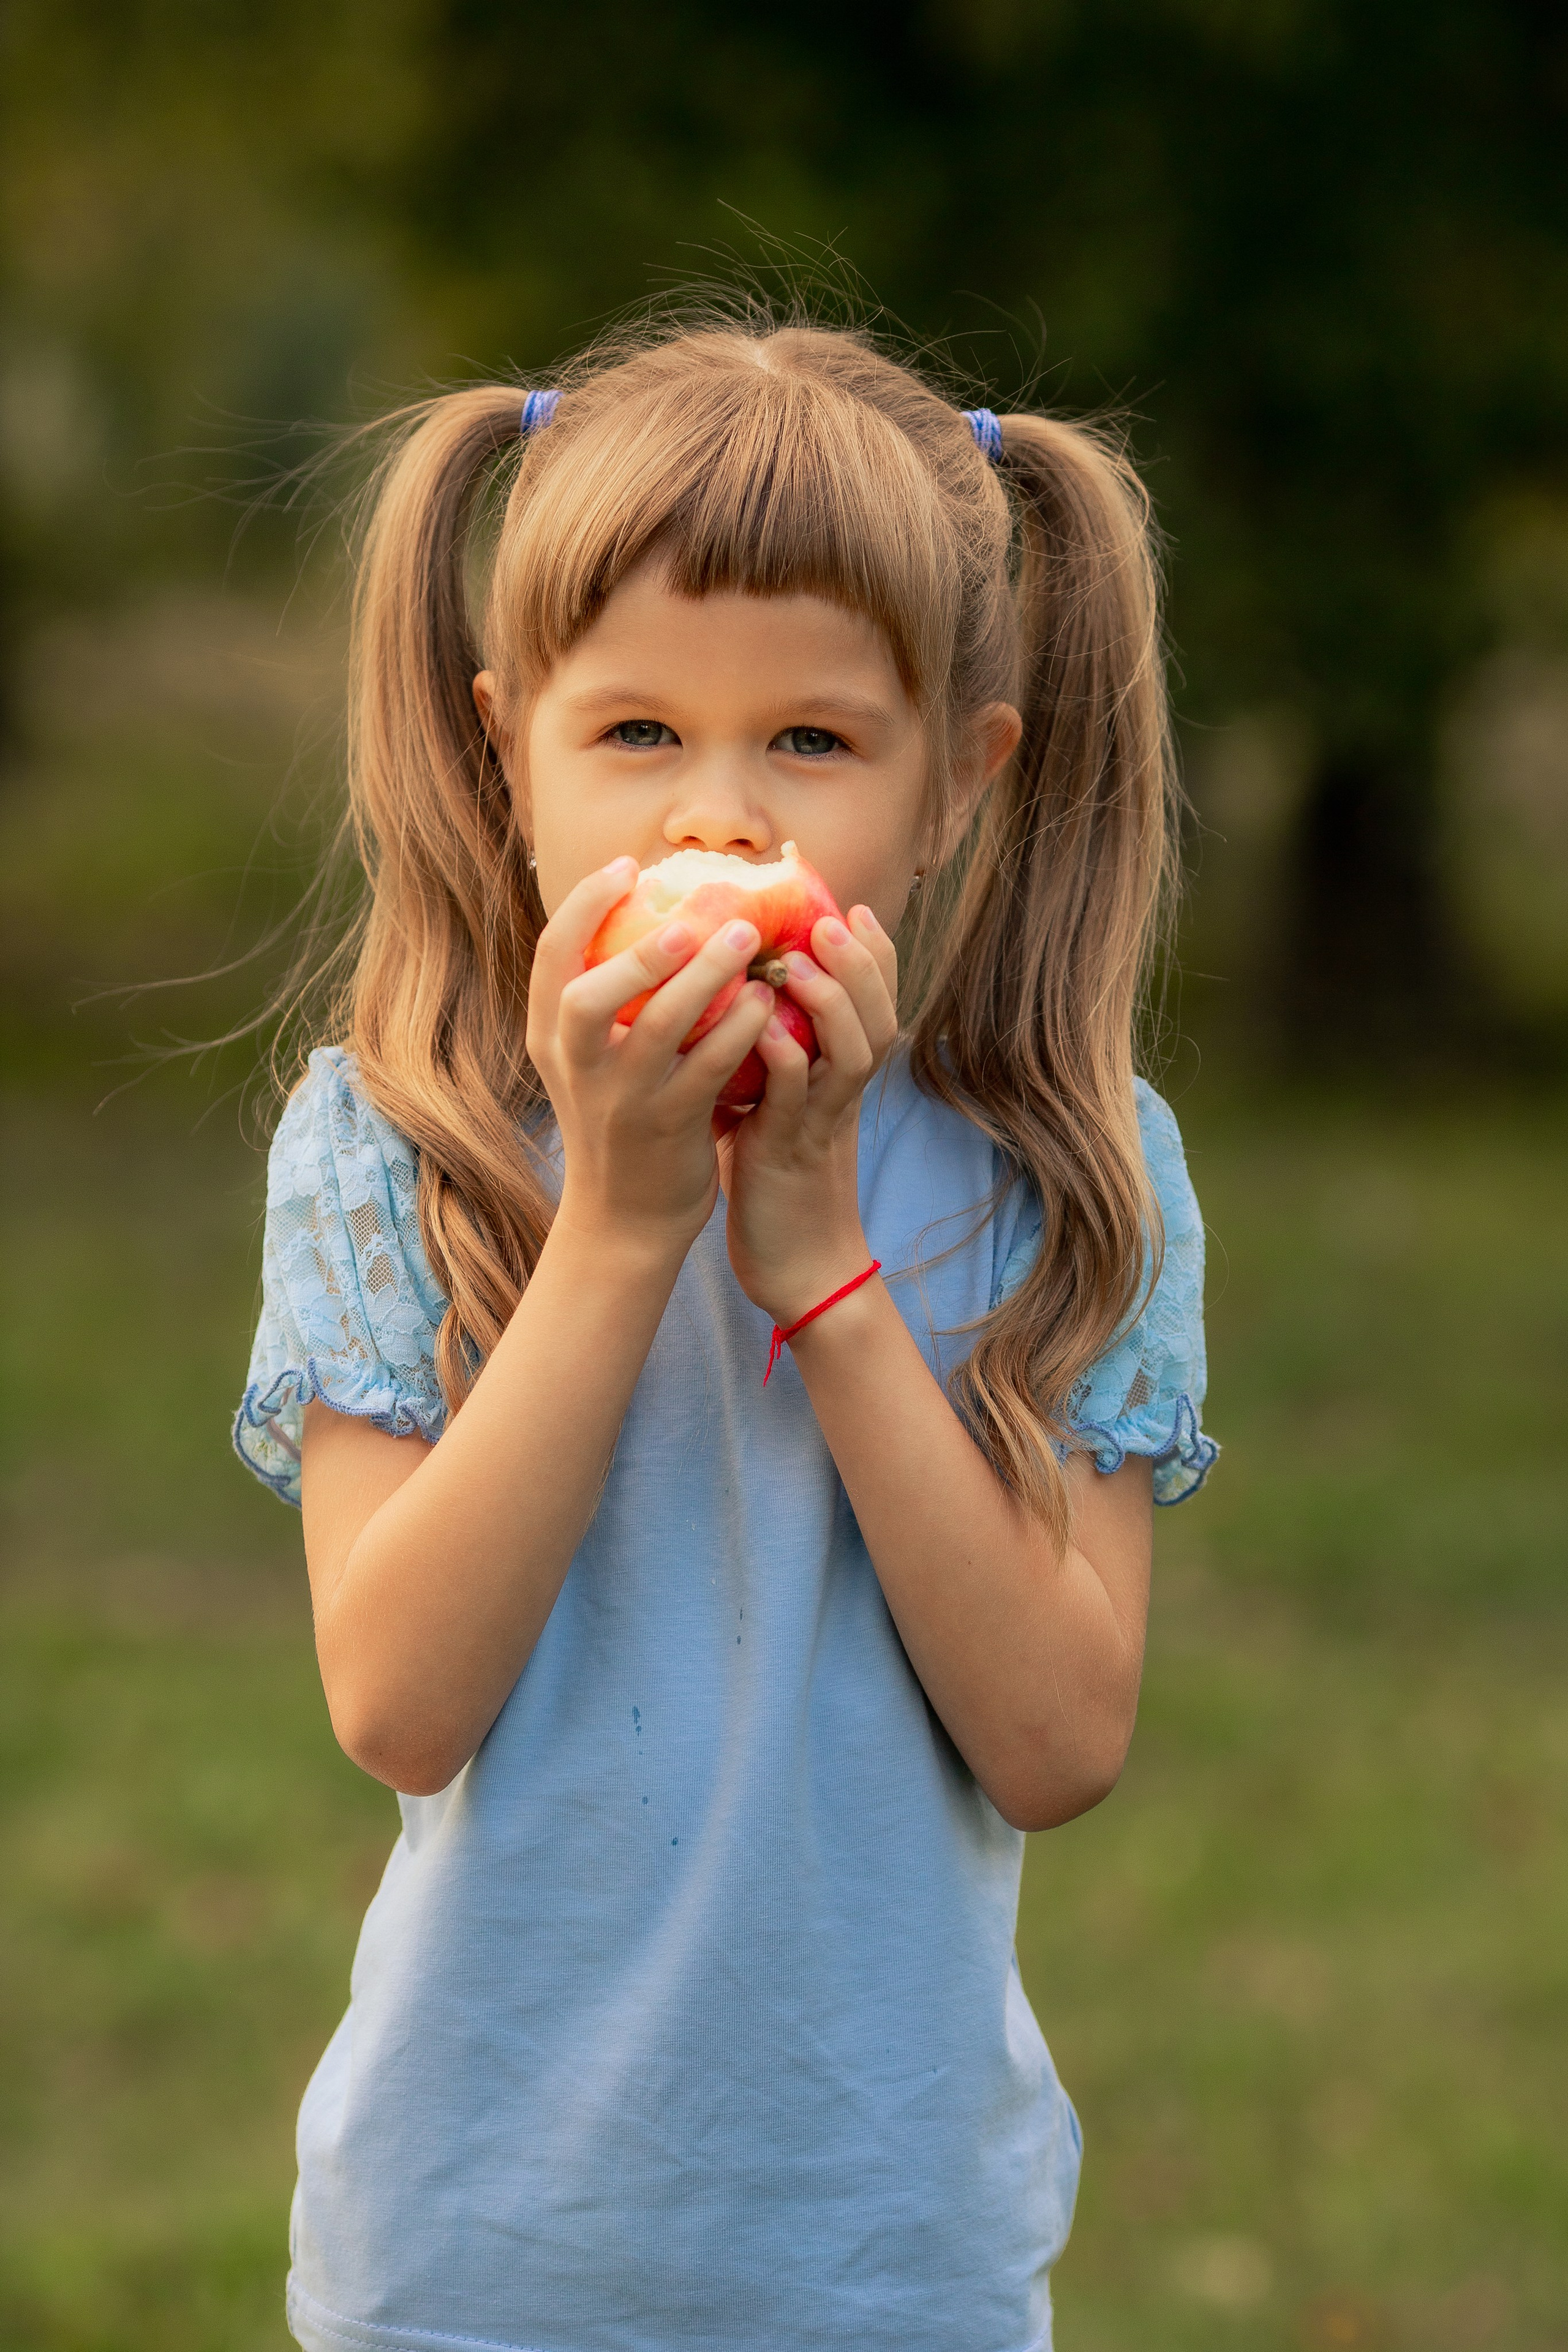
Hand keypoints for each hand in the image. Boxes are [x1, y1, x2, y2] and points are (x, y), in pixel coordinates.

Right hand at [528, 857, 776, 1254]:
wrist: (625, 1219)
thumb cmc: (619, 1120)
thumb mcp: (591, 1060)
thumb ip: (606, 997)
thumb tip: (650, 912)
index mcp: (551, 1037)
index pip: (550, 956)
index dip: (584, 903)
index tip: (628, 866)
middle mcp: (577, 1066)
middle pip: (588, 994)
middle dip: (641, 949)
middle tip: (692, 913)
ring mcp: (621, 1100)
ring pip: (659, 1027)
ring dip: (706, 977)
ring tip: (746, 938)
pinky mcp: (668, 1127)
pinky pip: (707, 1068)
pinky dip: (737, 1029)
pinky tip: (764, 1002)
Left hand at [718, 904, 899, 1325]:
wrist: (798, 1269)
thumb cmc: (776, 1182)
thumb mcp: (777, 1107)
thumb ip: (769, 1058)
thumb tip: (734, 1001)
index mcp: (840, 1081)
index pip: (876, 1006)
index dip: (873, 957)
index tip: (852, 908)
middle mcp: (841, 1096)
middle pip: (878, 1018)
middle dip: (861, 964)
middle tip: (835, 915)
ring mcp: (820, 1124)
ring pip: (852, 1052)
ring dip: (832, 1001)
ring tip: (803, 958)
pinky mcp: (787, 1154)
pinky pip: (794, 1099)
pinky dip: (784, 1058)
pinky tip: (761, 1024)